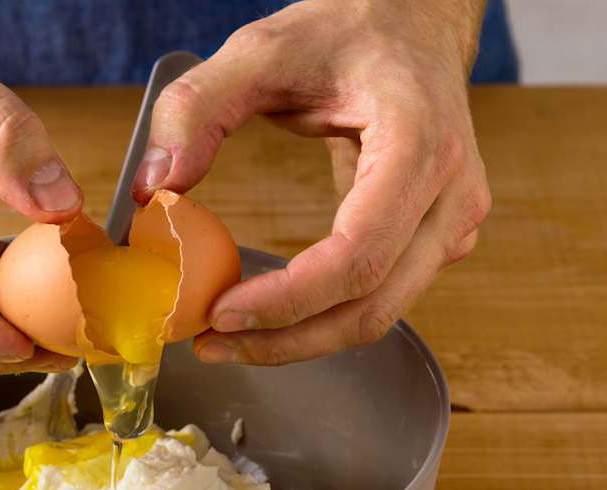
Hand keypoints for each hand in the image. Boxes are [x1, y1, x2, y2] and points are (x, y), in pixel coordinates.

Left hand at [132, 0, 491, 364]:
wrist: (413, 21)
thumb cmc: (348, 31)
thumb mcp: (260, 50)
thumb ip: (197, 108)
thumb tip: (153, 190)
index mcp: (420, 142)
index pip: (359, 252)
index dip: (289, 298)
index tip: (220, 310)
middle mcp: (451, 193)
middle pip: (373, 304)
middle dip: (286, 338)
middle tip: (210, 341)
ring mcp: (453, 221)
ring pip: (380, 315)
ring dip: (301, 340)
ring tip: (228, 338)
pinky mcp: (436, 238)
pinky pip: (381, 297)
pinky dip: (322, 318)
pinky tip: (268, 314)